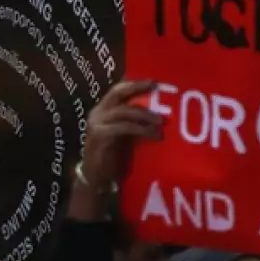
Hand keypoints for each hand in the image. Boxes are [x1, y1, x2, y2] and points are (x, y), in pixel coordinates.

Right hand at [73, 81, 162, 220]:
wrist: (97, 179)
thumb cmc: (114, 157)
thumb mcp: (127, 135)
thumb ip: (136, 122)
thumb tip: (162, 113)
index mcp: (103, 110)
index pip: (119, 90)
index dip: (135, 83)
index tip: (155, 81)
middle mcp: (98, 112)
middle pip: (118, 92)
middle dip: (138, 87)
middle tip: (156, 87)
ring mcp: (97, 123)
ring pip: (125, 111)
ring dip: (147, 114)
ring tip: (163, 122)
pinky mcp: (100, 136)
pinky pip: (125, 127)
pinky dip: (143, 130)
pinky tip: (156, 136)